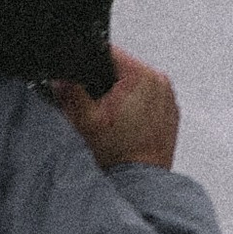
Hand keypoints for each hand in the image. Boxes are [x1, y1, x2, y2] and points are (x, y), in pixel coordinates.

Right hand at [51, 50, 178, 172]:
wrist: (140, 181)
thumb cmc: (118, 154)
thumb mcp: (84, 121)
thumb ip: (70, 92)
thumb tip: (61, 78)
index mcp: (141, 76)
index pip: (110, 52)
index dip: (90, 64)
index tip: (83, 82)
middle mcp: (159, 81)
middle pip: (122, 68)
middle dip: (105, 83)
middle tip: (98, 108)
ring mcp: (168, 97)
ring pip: (135, 84)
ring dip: (122, 96)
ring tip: (114, 120)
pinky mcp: (171, 112)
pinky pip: (148, 99)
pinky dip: (136, 108)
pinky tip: (127, 126)